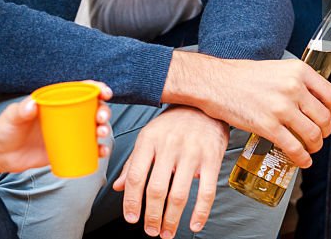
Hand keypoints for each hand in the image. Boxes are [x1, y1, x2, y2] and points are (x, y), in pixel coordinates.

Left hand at [0, 82, 111, 172]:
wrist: (1, 154)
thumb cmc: (6, 130)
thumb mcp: (12, 116)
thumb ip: (20, 110)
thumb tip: (32, 105)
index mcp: (56, 100)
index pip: (80, 90)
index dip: (96, 88)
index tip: (104, 92)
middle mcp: (66, 114)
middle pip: (92, 109)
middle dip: (103, 111)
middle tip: (101, 118)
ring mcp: (68, 132)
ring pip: (93, 128)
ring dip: (104, 129)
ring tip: (101, 135)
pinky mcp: (67, 149)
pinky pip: (88, 148)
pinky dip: (98, 150)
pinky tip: (101, 152)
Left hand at [114, 106, 226, 238]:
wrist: (204, 103)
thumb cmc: (173, 122)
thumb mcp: (149, 136)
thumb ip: (133, 162)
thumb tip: (119, 186)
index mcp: (150, 139)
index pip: (136, 176)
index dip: (132, 201)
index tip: (132, 219)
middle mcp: (169, 145)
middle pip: (156, 189)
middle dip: (152, 216)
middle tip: (151, 230)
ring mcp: (192, 152)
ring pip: (179, 194)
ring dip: (172, 219)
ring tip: (167, 232)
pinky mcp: (212, 157)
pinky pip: (206, 191)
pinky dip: (200, 212)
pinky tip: (194, 224)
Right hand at [194, 56, 330, 167]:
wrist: (215, 82)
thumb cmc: (242, 76)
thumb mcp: (276, 68)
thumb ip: (295, 81)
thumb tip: (310, 100)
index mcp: (298, 70)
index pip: (330, 95)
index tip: (327, 117)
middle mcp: (293, 87)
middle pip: (324, 117)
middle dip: (324, 132)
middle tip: (317, 136)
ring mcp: (281, 107)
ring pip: (312, 134)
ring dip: (314, 146)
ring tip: (309, 149)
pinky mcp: (268, 125)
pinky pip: (294, 147)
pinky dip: (301, 158)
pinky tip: (301, 161)